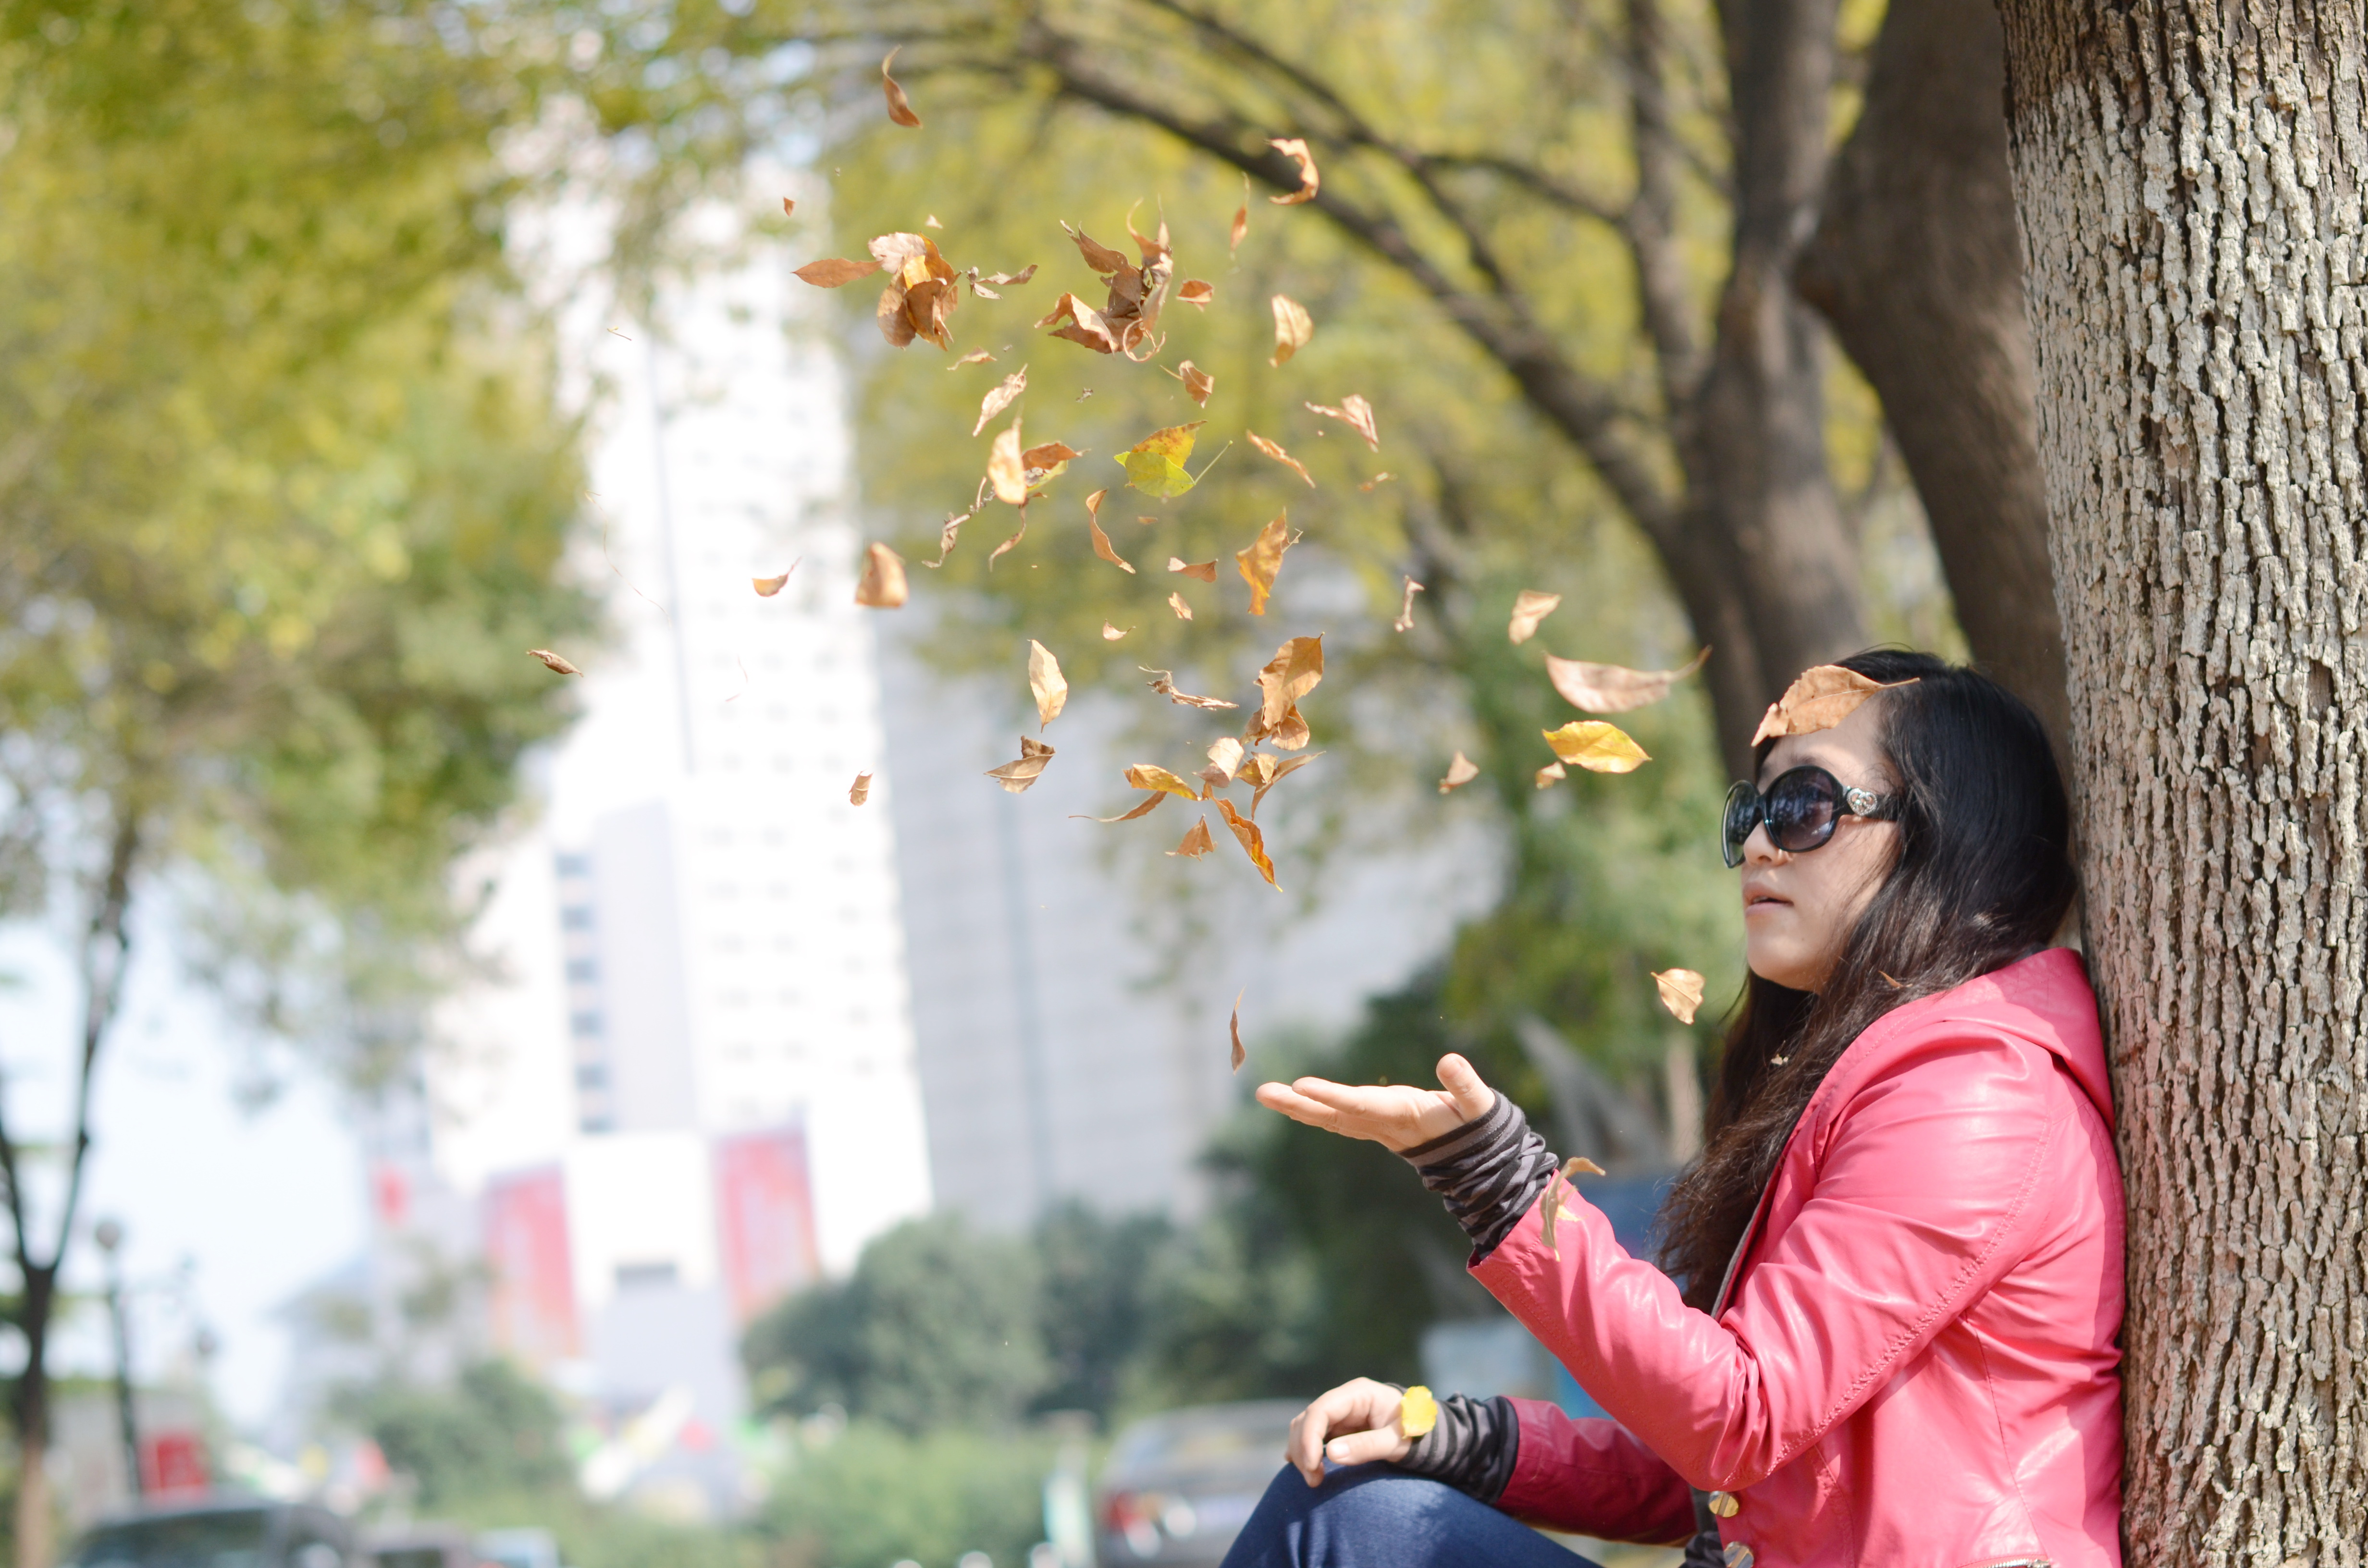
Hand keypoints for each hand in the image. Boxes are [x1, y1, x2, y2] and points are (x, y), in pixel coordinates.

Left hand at [1254, 1052, 1495, 1151]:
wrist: (1473, 1155)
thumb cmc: (1474, 1123)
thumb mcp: (1477, 1105)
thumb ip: (1465, 1086)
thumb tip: (1449, 1061)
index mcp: (1402, 1117)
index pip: (1361, 1106)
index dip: (1332, 1096)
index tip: (1302, 1086)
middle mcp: (1381, 1124)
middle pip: (1333, 1116)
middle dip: (1298, 1105)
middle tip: (1263, 1093)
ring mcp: (1374, 1125)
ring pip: (1329, 1118)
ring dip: (1296, 1107)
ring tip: (1264, 1094)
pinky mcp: (1373, 1121)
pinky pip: (1336, 1116)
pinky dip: (1311, 1108)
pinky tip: (1290, 1100)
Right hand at [1285, 1377, 1414, 1486]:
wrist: (1423, 1432)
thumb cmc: (1413, 1432)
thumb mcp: (1396, 1441)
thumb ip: (1367, 1446)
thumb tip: (1331, 1454)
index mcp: (1358, 1393)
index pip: (1321, 1410)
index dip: (1310, 1437)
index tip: (1311, 1465)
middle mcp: (1343, 1400)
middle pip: (1308, 1418)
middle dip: (1303, 1448)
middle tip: (1313, 1479)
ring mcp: (1338, 1413)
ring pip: (1305, 1427)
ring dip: (1302, 1451)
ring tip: (1313, 1478)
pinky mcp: (1336, 1427)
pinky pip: (1312, 1436)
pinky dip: (1305, 1450)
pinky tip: (1304, 1467)